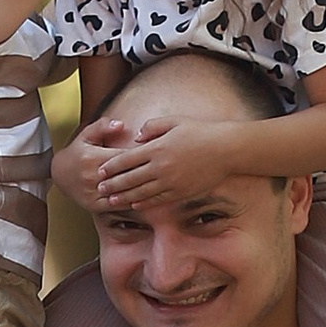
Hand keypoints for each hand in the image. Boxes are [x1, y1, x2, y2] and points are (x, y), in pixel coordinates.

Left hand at [81, 111, 236, 212]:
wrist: (226, 149)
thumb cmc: (200, 132)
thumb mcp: (174, 121)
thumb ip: (152, 127)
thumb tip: (136, 138)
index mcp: (157, 148)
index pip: (127, 159)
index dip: (111, 166)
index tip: (100, 171)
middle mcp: (161, 167)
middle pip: (130, 178)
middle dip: (113, 184)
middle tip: (99, 188)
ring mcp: (171, 182)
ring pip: (141, 193)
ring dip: (124, 197)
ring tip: (111, 201)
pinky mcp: (181, 192)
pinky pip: (158, 200)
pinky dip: (144, 203)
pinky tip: (135, 205)